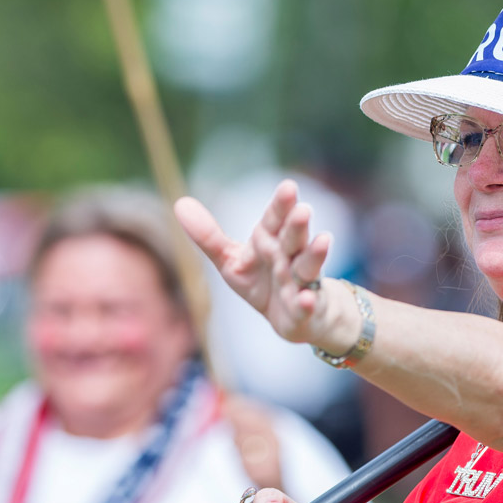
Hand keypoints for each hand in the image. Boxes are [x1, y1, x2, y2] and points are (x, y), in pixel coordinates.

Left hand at [174, 179, 334, 345]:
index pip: (275, 220)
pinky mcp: (305, 310)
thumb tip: (179, 203)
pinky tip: (307, 298)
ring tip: (323, 240)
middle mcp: (289, 258)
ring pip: (308, 267)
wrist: (297, 315)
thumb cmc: (263, 282)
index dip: (281, 206)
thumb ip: (209, 236)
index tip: (288, 187)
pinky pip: (306, 306)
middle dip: (297, 226)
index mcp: (270, 241)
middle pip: (293, 239)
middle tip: (303, 210)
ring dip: (315, 255)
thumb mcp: (232, 260)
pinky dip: (307, 302)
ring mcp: (301, 283)